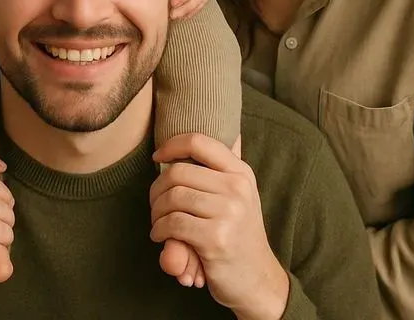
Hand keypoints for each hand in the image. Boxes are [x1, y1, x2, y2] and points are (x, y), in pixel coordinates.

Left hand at [150, 135, 288, 319]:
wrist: (258, 280)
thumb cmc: (239, 234)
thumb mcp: (240, 195)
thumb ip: (222, 170)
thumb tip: (210, 134)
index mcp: (241, 172)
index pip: (199, 141)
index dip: (171, 145)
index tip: (158, 156)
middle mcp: (237, 188)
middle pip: (178, 172)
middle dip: (157, 189)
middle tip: (155, 204)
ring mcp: (228, 213)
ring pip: (173, 197)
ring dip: (156, 212)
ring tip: (158, 222)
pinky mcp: (216, 239)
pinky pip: (173, 223)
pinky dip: (159, 230)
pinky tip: (161, 236)